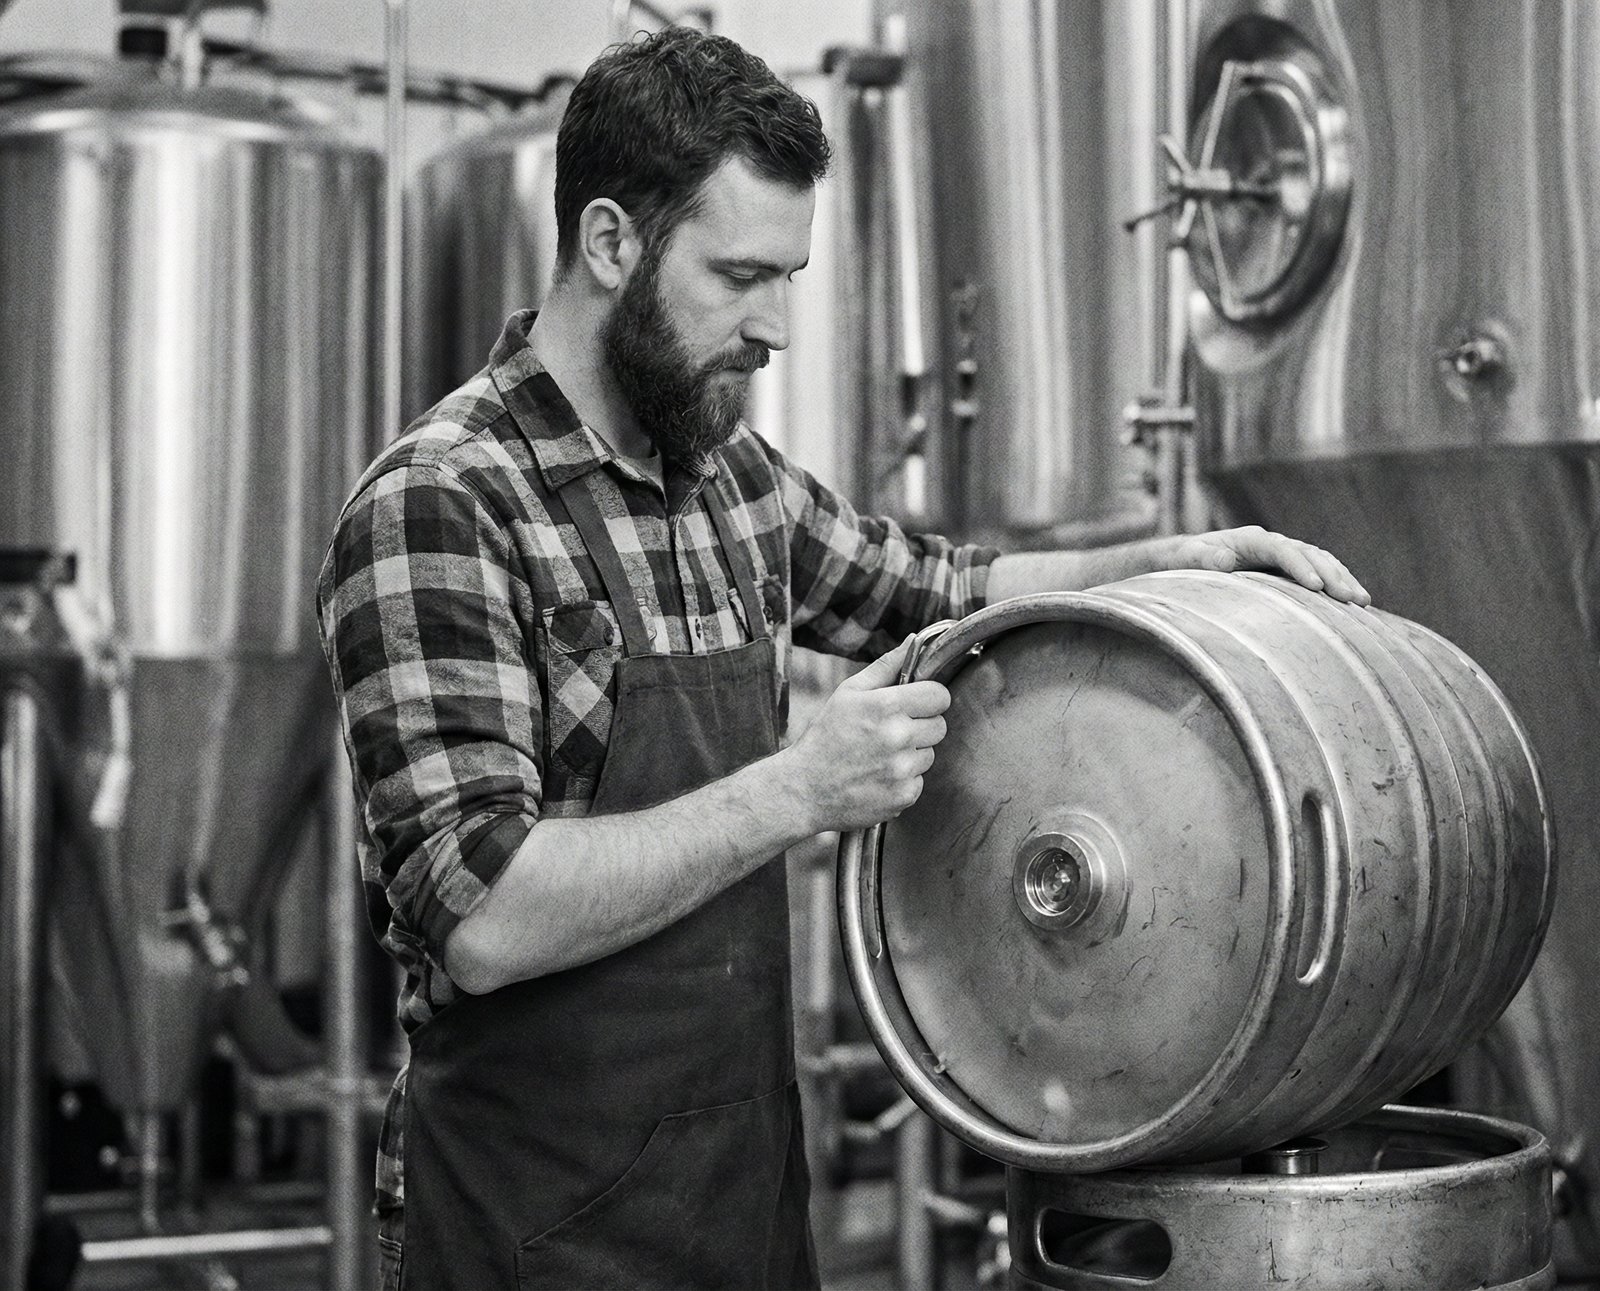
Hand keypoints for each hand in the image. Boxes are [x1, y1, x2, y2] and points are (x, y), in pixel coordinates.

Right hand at [783, 635, 950, 832]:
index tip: (915, 704)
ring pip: (929, 755)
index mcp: (886, 705)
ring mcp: (902, 769)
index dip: (929, 698)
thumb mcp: (848, 693)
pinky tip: (878, 777)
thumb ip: (885, 667)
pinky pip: (919, 781)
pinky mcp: (904, 795)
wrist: (804, 790)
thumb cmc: (825, 737)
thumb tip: (914, 641)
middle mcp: (898, 737)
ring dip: (911, 755)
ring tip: (879, 756)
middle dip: (920, 726)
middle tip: (892, 732)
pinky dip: (903, 780)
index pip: (939, 696)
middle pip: (939, 726)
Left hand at [1163, 526, 1369, 604]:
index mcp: (1251, 540)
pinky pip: (1318, 571)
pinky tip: (1354, 601)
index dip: (1300, 567)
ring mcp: (1283, 555)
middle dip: (1332, 576)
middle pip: (1309, 555)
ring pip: (1321, 561)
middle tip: (1351, 599)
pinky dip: (1337, 582)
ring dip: (1342, 579)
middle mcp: (1272, 544)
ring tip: (1362, 602)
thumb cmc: (1187, 560)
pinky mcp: (1288, 568)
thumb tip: (1224, 561)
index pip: (1282, 550)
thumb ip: (1204, 559)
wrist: (1189, 558)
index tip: (1315, 587)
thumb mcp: (1188, 558)